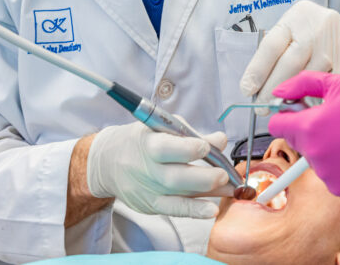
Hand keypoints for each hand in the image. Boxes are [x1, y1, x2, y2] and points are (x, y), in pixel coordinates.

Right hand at [86, 122, 232, 218]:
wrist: (108, 162)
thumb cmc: (142, 141)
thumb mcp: (161, 128)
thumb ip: (192, 134)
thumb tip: (220, 140)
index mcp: (148, 143)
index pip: (168, 148)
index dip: (189, 148)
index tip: (207, 147)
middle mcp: (148, 169)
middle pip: (176, 177)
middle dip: (204, 177)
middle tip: (224, 174)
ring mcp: (149, 190)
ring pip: (179, 195)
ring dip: (208, 193)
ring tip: (231, 189)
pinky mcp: (151, 205)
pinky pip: (175, 210)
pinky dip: (194, 211)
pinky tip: (211, 210)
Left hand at [239, 0, 339, 100]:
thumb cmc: (314, 39)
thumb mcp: (294, 34)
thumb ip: (277, 55)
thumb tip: (254, 88)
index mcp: (298, 17)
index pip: (272, 45)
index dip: (257, 70)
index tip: (247, 90)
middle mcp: (319, 25)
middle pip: (290, 63)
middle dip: (272, 91)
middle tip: (262, 109)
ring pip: (312, 78)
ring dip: (295, 99)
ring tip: (285, 111)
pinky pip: (333, 85)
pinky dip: (320, 99)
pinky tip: (311, 107)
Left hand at [268, 71, 339, 196]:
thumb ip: (304, 83)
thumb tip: (280, 91)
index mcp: (308, 127)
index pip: (277, 124)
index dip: (287, 113)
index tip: (299, 109)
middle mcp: (313, 153)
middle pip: (297, 139)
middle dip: (309, 128)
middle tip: (333, 118)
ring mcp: (325, 173)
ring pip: (314, 156)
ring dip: (325, 145)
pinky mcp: (339, 187)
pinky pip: (329, 173)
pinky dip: (338, 163)